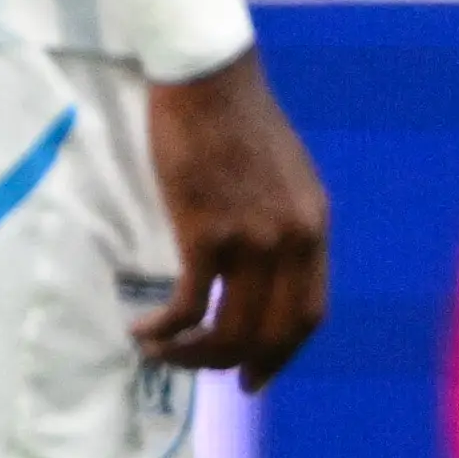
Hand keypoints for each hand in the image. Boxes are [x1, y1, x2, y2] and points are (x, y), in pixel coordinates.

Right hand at [133, 51, 330, 390]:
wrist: (208, 79)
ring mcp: (252, 238)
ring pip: (230, 330)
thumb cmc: (238, 122)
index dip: (283, 353)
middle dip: (239, 365)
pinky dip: (166, 331)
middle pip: (274, 332)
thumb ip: (281, 226)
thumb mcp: (283, 178)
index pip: (310, 313)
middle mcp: (292, 239)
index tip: (255, 375)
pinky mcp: (206, 232)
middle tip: (211, 379)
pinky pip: (189, 306)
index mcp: (313, 225)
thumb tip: (262, 278)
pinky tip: (145, 331)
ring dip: (193, 355)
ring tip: (164, 352)